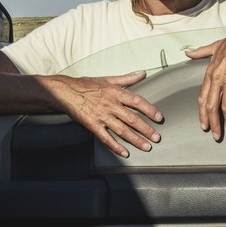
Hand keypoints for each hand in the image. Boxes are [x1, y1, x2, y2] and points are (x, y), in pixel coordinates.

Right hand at [44, 71, 163, 157]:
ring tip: (146, 147)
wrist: (66, 92)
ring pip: (121, 130)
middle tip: (157, 138)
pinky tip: (125, 152)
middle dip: (146, 129)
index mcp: (115, 92)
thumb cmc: (88, 85)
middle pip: (132, 119)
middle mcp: (110, 105)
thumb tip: (142, 73)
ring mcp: (101, 116)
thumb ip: (127, 78)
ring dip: (135, 140)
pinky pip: (106, 138)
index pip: (136, 101)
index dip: (149, 109)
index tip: (159, 117)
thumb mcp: (108, 79)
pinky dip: (115, 146)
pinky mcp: (92, 125)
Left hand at [185, 18, 225, 140]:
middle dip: (214, 124)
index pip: (202, 98)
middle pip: (212, 106)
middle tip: (216, 136)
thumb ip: (200, 52)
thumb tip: (187, 53)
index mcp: (209, 72)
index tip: (204, 125)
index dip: (202, 114)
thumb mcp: (214, 47)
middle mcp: (217, 77)